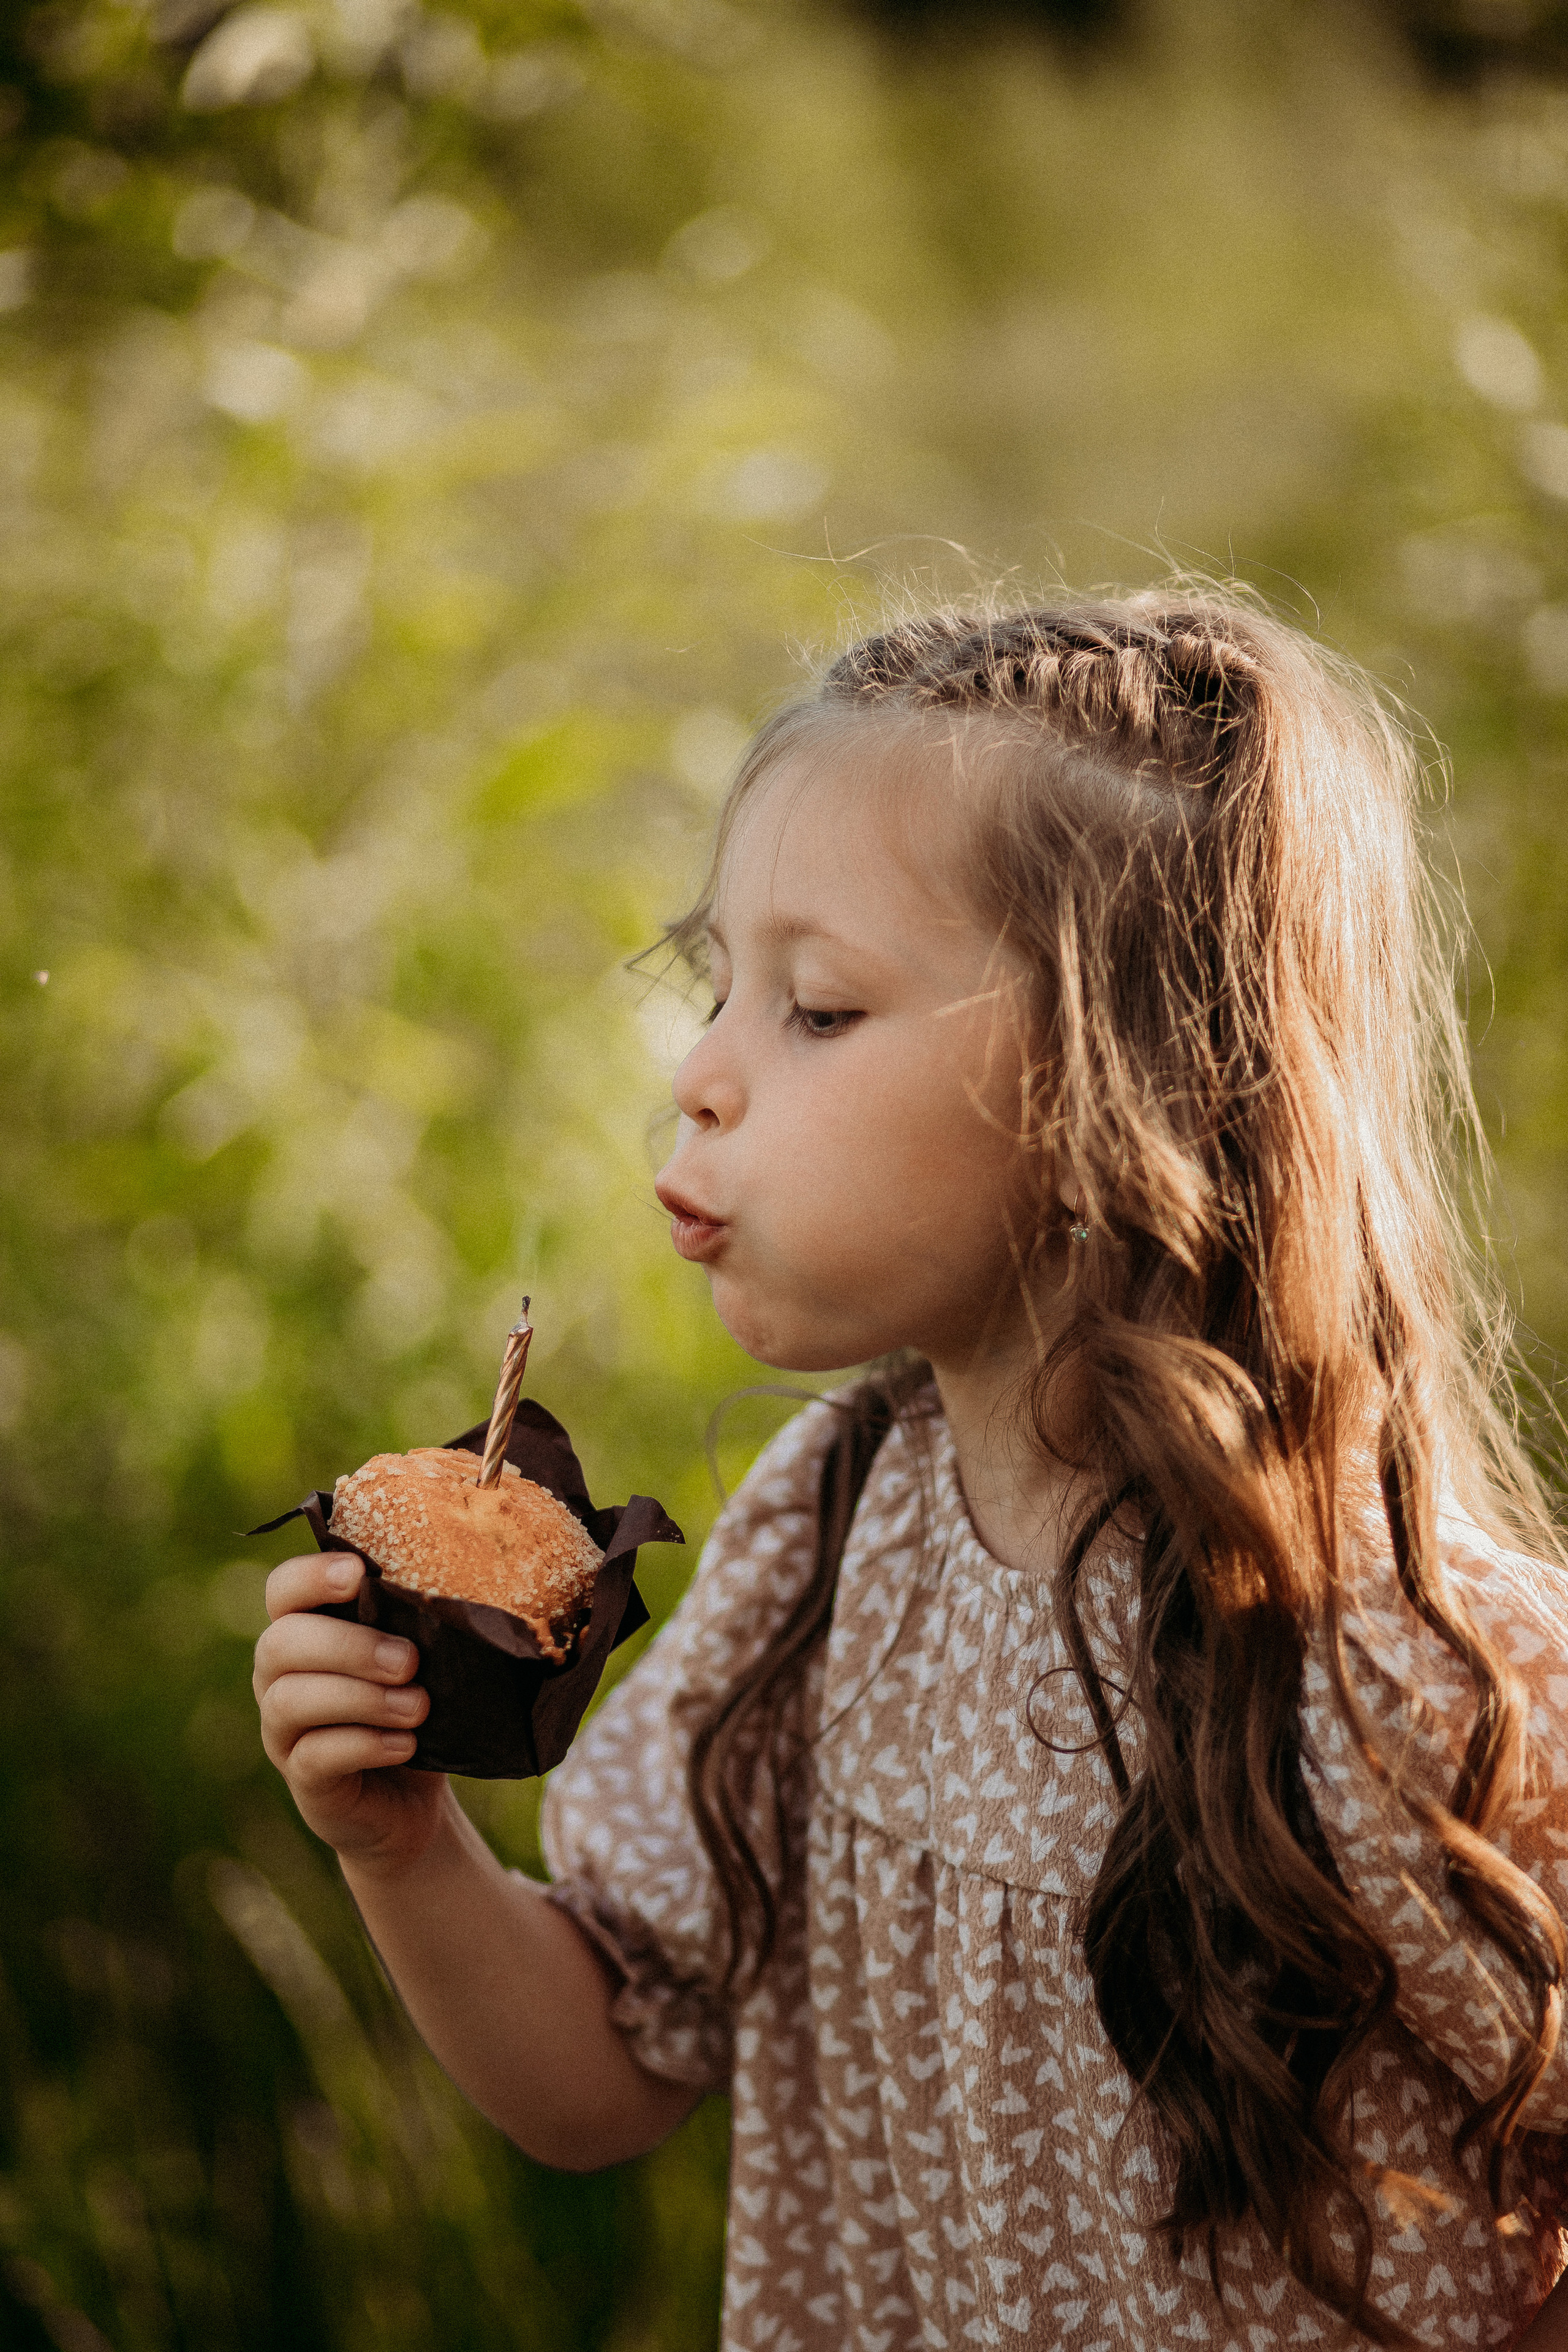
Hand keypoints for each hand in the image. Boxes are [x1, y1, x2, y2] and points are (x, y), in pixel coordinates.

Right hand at [253, 1552, 444, 1875]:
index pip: (282, 1589)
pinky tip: (406, 1744)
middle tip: (409, 1661)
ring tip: (418, 1706)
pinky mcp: (303, 1780)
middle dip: (348, 1646)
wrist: (410, 1799)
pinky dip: (364, 1745)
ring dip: (361, 1698)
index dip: (310, 1576)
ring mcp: (283, 1731)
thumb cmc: (413, 1705)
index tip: (358, 1574)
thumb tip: (456, 1589)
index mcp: (305, 1630)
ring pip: (289, 1700)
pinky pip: (314, 1756)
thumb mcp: (419, 1658)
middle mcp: (279, 1677)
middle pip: (280, 1643)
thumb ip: (417, 1622)